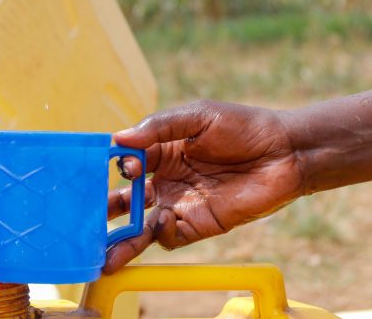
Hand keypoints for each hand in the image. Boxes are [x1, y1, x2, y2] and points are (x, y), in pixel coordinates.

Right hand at [103, 100, 303, 273]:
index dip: (118, 166)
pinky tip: (162, 221)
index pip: (126, 163)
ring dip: (121, 240)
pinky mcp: (199, 225)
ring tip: (101, 255)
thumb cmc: (243, 126)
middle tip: (85, 221)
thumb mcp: (197, 116)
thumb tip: (118, 138)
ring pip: (141, 227)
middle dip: (104, 211)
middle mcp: (166, 181)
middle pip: (126, 201)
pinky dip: (160, 233)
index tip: (125, 165)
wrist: (286, 152)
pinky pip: (169, 236)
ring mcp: (180, 204)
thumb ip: (158, 126)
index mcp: (161, 152)